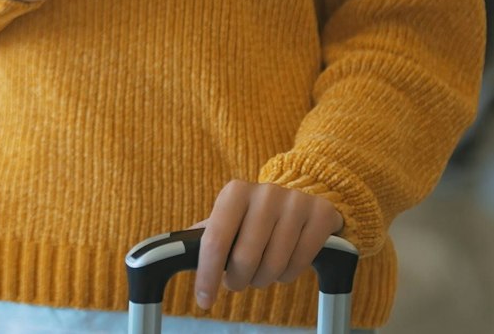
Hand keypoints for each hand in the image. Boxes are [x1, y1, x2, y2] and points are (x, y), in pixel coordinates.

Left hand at [191, 181, 344, 309]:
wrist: (298, 199)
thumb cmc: (253, 217)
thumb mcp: (228, 219)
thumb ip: (204, 236)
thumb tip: (172, 254)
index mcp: (235, 193)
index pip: (215, 241)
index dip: (208, 275)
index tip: (204, 300)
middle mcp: (265, 192)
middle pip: (245, 259)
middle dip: (239, 280)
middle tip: (239, 280)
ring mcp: (296, 201)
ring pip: (274, 265)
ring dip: (264, 279)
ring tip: (262, 271)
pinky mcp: (321, 213)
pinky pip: (301, 262)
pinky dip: (289, 274)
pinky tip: (284, 266)